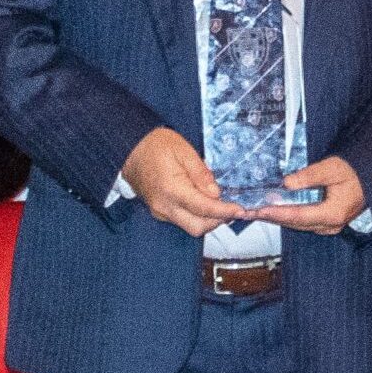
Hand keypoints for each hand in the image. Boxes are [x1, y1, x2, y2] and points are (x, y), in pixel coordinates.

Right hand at [121, 127, 245, 236]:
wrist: (130, 149)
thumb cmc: (155, 146)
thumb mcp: (184, 151)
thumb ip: (201, 174)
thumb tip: (216, 193)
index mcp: (172, 190)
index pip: (204, 208)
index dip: (225, 211)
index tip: (241, 210)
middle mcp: (164, 206)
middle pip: (197, 227)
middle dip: (217, 220)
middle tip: (232, 207)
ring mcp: (160, 211)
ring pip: (190, 227)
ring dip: (208, 220)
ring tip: (220, 204)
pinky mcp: (159, 211)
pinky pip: (182, 220)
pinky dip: (197, 216)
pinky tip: (205, 203)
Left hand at [252, 156, 368, 234]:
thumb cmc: (357, 171)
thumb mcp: (333, 168)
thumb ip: (309, 176)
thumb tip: (286, 183)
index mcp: (333, 213)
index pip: (297, 215)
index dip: (276, 213)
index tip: (258, 210)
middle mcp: (331, 225)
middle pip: (295, 223)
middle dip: (272, 217)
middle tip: (250, 211)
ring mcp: (330, 226)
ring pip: (299, 224)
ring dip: (279, 218)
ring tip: (258, 211)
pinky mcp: (329, 223)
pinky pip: (304, 222)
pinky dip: (289, 216)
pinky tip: (277, 210)